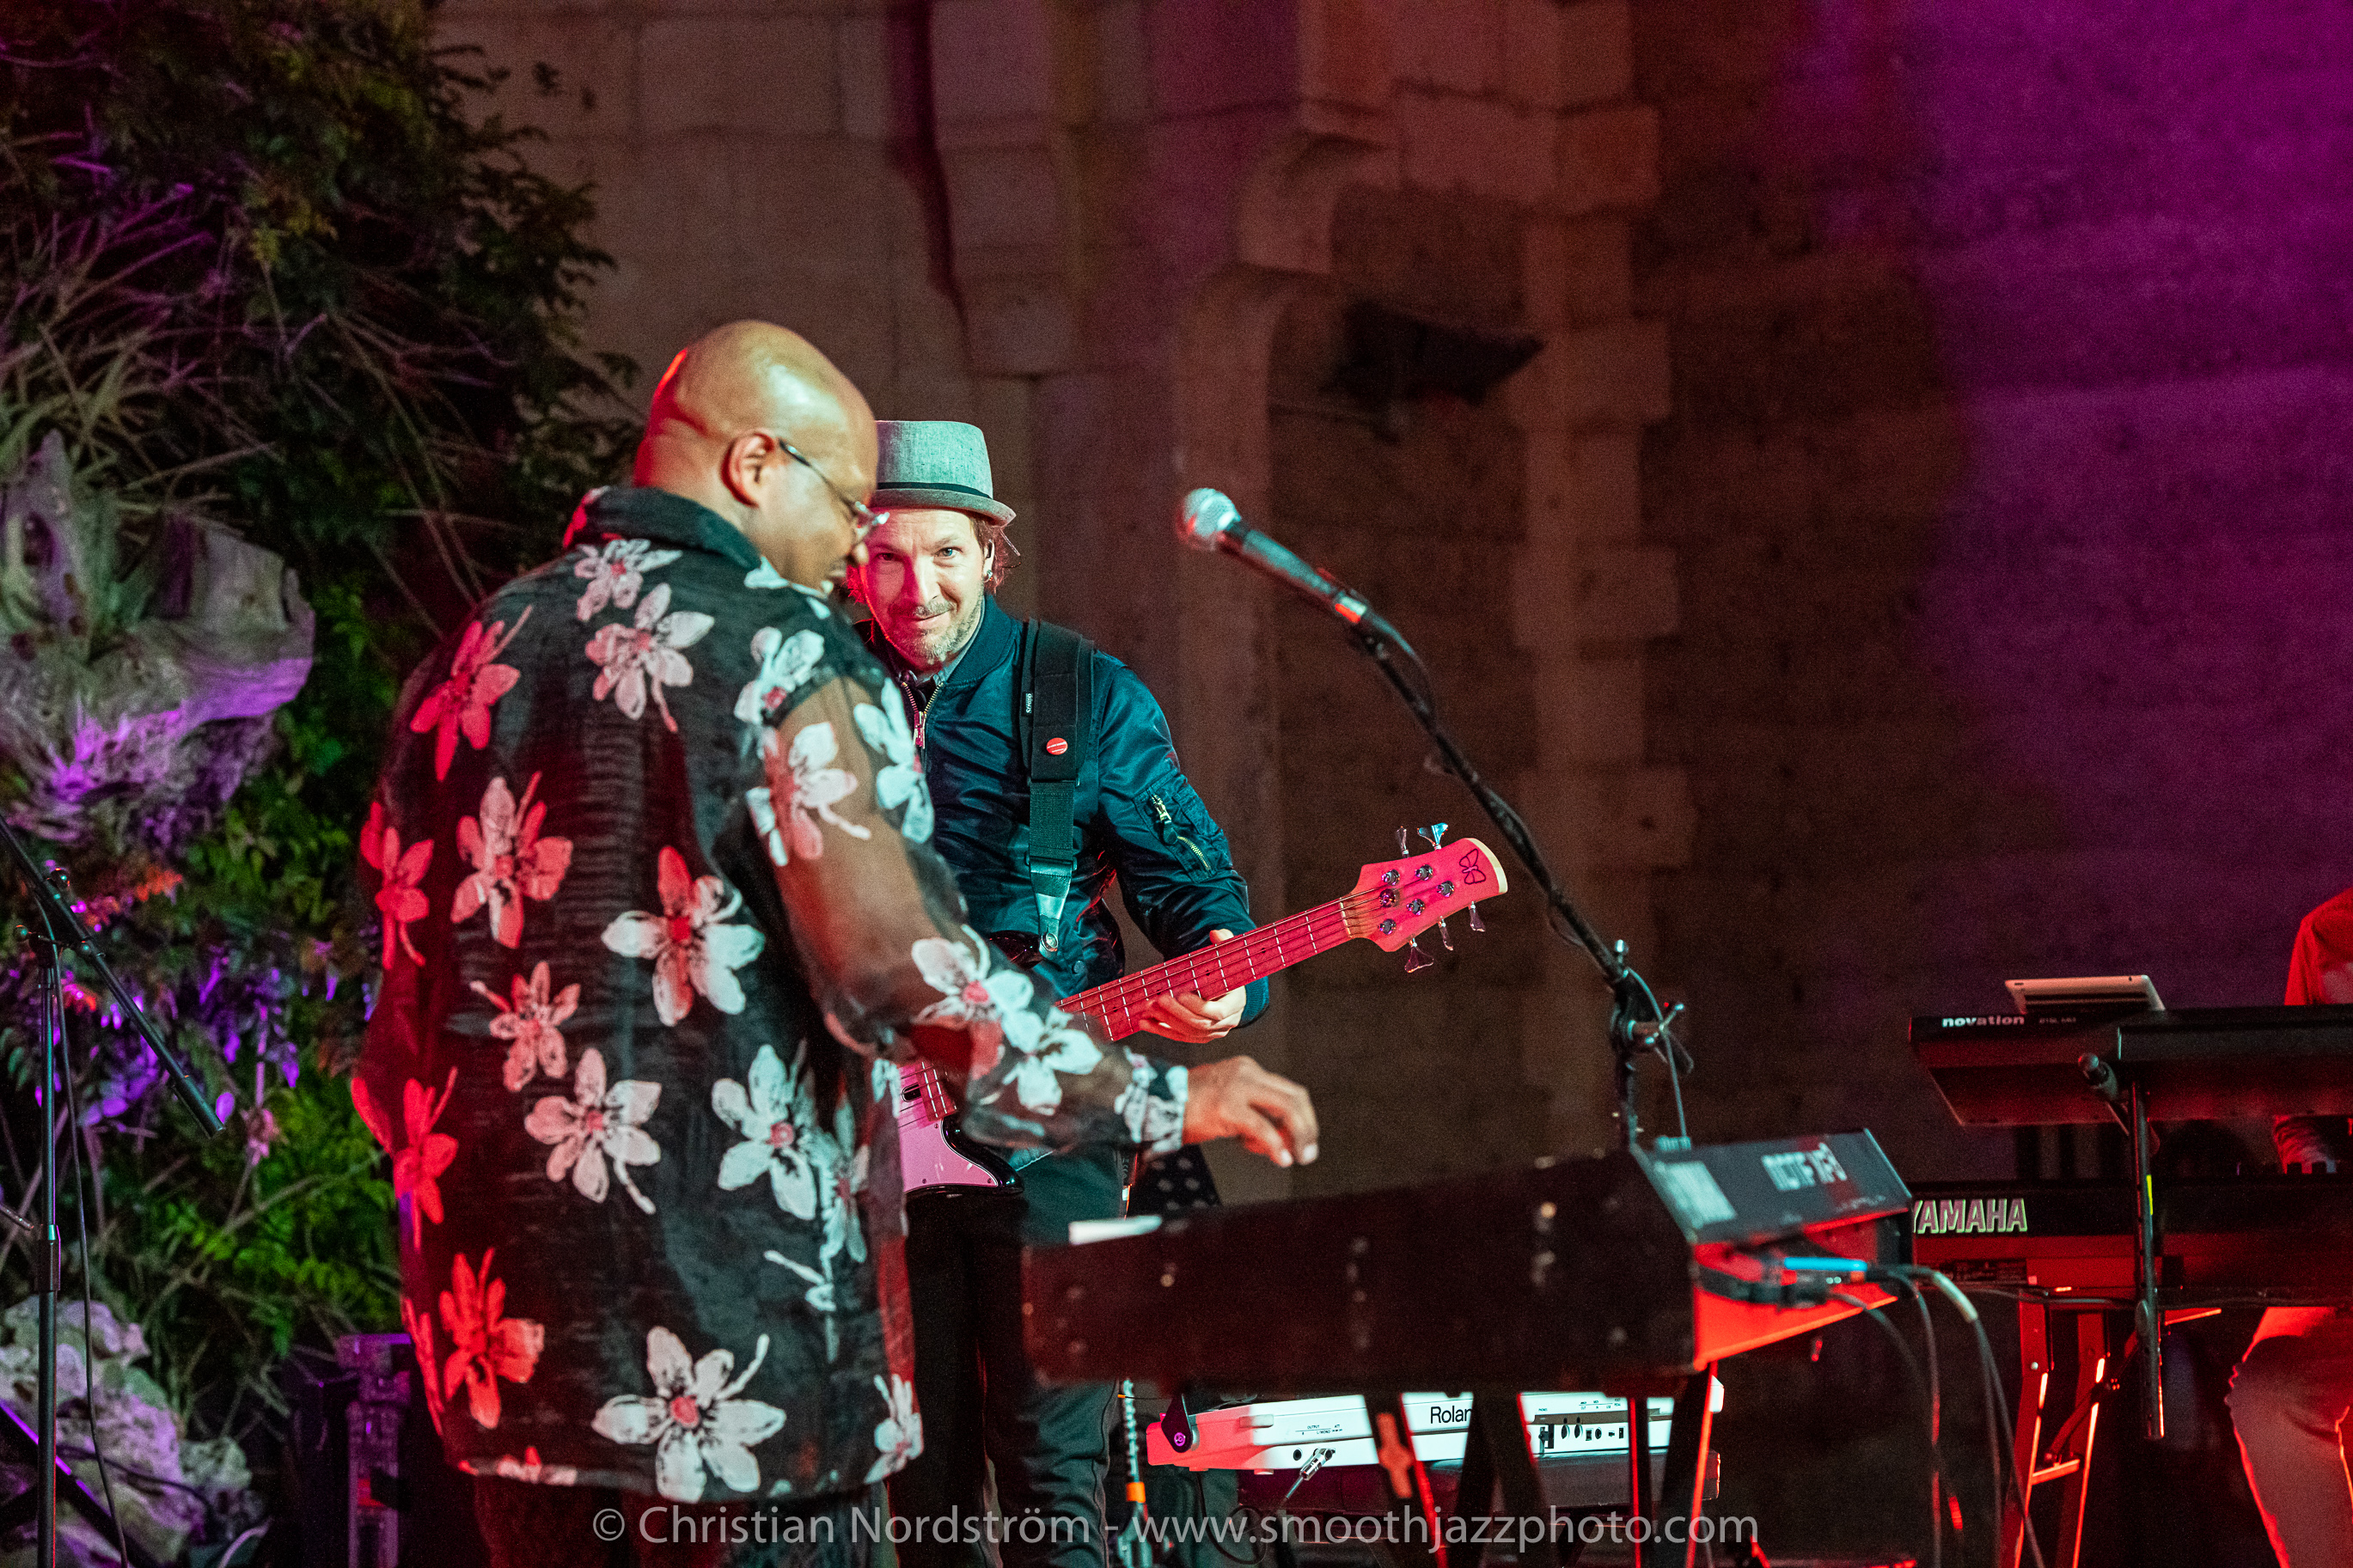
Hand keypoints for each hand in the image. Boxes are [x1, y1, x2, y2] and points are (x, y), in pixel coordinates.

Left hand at [1139, 929, 1246, 1043]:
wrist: (1228, 990)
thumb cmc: (1224, 971)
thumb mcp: (1227, 955)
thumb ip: (1224, 942)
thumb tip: (1216, 933)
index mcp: (1235, 1004)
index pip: (1217, 1012)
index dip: (1197, 1006)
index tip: (1180, 993)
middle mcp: (1226, 1022)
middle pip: (1199, 1024)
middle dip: (1176, 1013)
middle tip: (1158, 999)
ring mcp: (1213, 1031)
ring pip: (1188, 1032)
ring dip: (1166, 1021)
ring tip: (1148, 1008)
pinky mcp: (1199, 1036)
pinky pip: (1180, 1036)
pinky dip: (1162, 1030)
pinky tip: (1145, 1023)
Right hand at [1181, 1055, 1317, 1167]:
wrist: (1155, 1101)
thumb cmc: (1186, 1105)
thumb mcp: (1226, 1100)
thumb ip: (1251, 1111)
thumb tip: (1276, 1136)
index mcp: (1247, 1069)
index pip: (1289, 1090)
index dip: (1302, 1117)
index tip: (1303, 1138)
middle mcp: (1247, 1073)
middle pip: (1294, 1097)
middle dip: (1307, 1126)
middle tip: (1308, 1151)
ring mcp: (1237, 1088)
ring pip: (1285, 1108)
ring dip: (1298, 1135)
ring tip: (1297, 1156)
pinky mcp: (1227, 1107)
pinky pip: (1262, 1128)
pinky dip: (1276, 1145)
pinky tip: (1281, 1158)